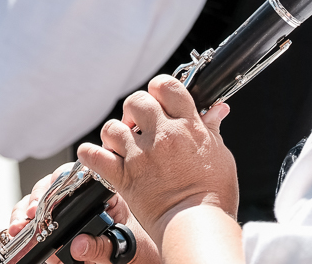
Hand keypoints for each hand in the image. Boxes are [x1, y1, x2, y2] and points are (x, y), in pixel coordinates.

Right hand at [5, 165, 158, 263]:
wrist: (138, 261)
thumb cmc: (136, 251)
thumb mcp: (123, 249)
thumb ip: (102, 247)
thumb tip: (78, 245)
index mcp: (103, 196)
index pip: (75, 179)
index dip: (55, 185)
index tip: (42, 201)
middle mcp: (82, 201)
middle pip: (50, 189)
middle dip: (34, 200)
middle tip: (27, 215)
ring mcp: (68, 215)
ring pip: (37, 205)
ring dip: (22, 213)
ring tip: (17, 227)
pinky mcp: (57, 232)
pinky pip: (35, 225)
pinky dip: (21, 228)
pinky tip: (14, 233)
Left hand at [78, 75, 237, 245]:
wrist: (198, 225)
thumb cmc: (214, 194)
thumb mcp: (220, 155)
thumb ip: (212, 129)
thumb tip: (216, 110)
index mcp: (187, 126)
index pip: (166, 86)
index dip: (159, 88)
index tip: (159, 99)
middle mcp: (162, 136)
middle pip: (136, 101)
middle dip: (136, 109)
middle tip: (140, 123)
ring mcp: (140, 156)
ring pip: (113, 127)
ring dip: (116, 132)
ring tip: (123, 143)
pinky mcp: (124, 177)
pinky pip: (95, 157)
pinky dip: (90, 154)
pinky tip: (95, 154)